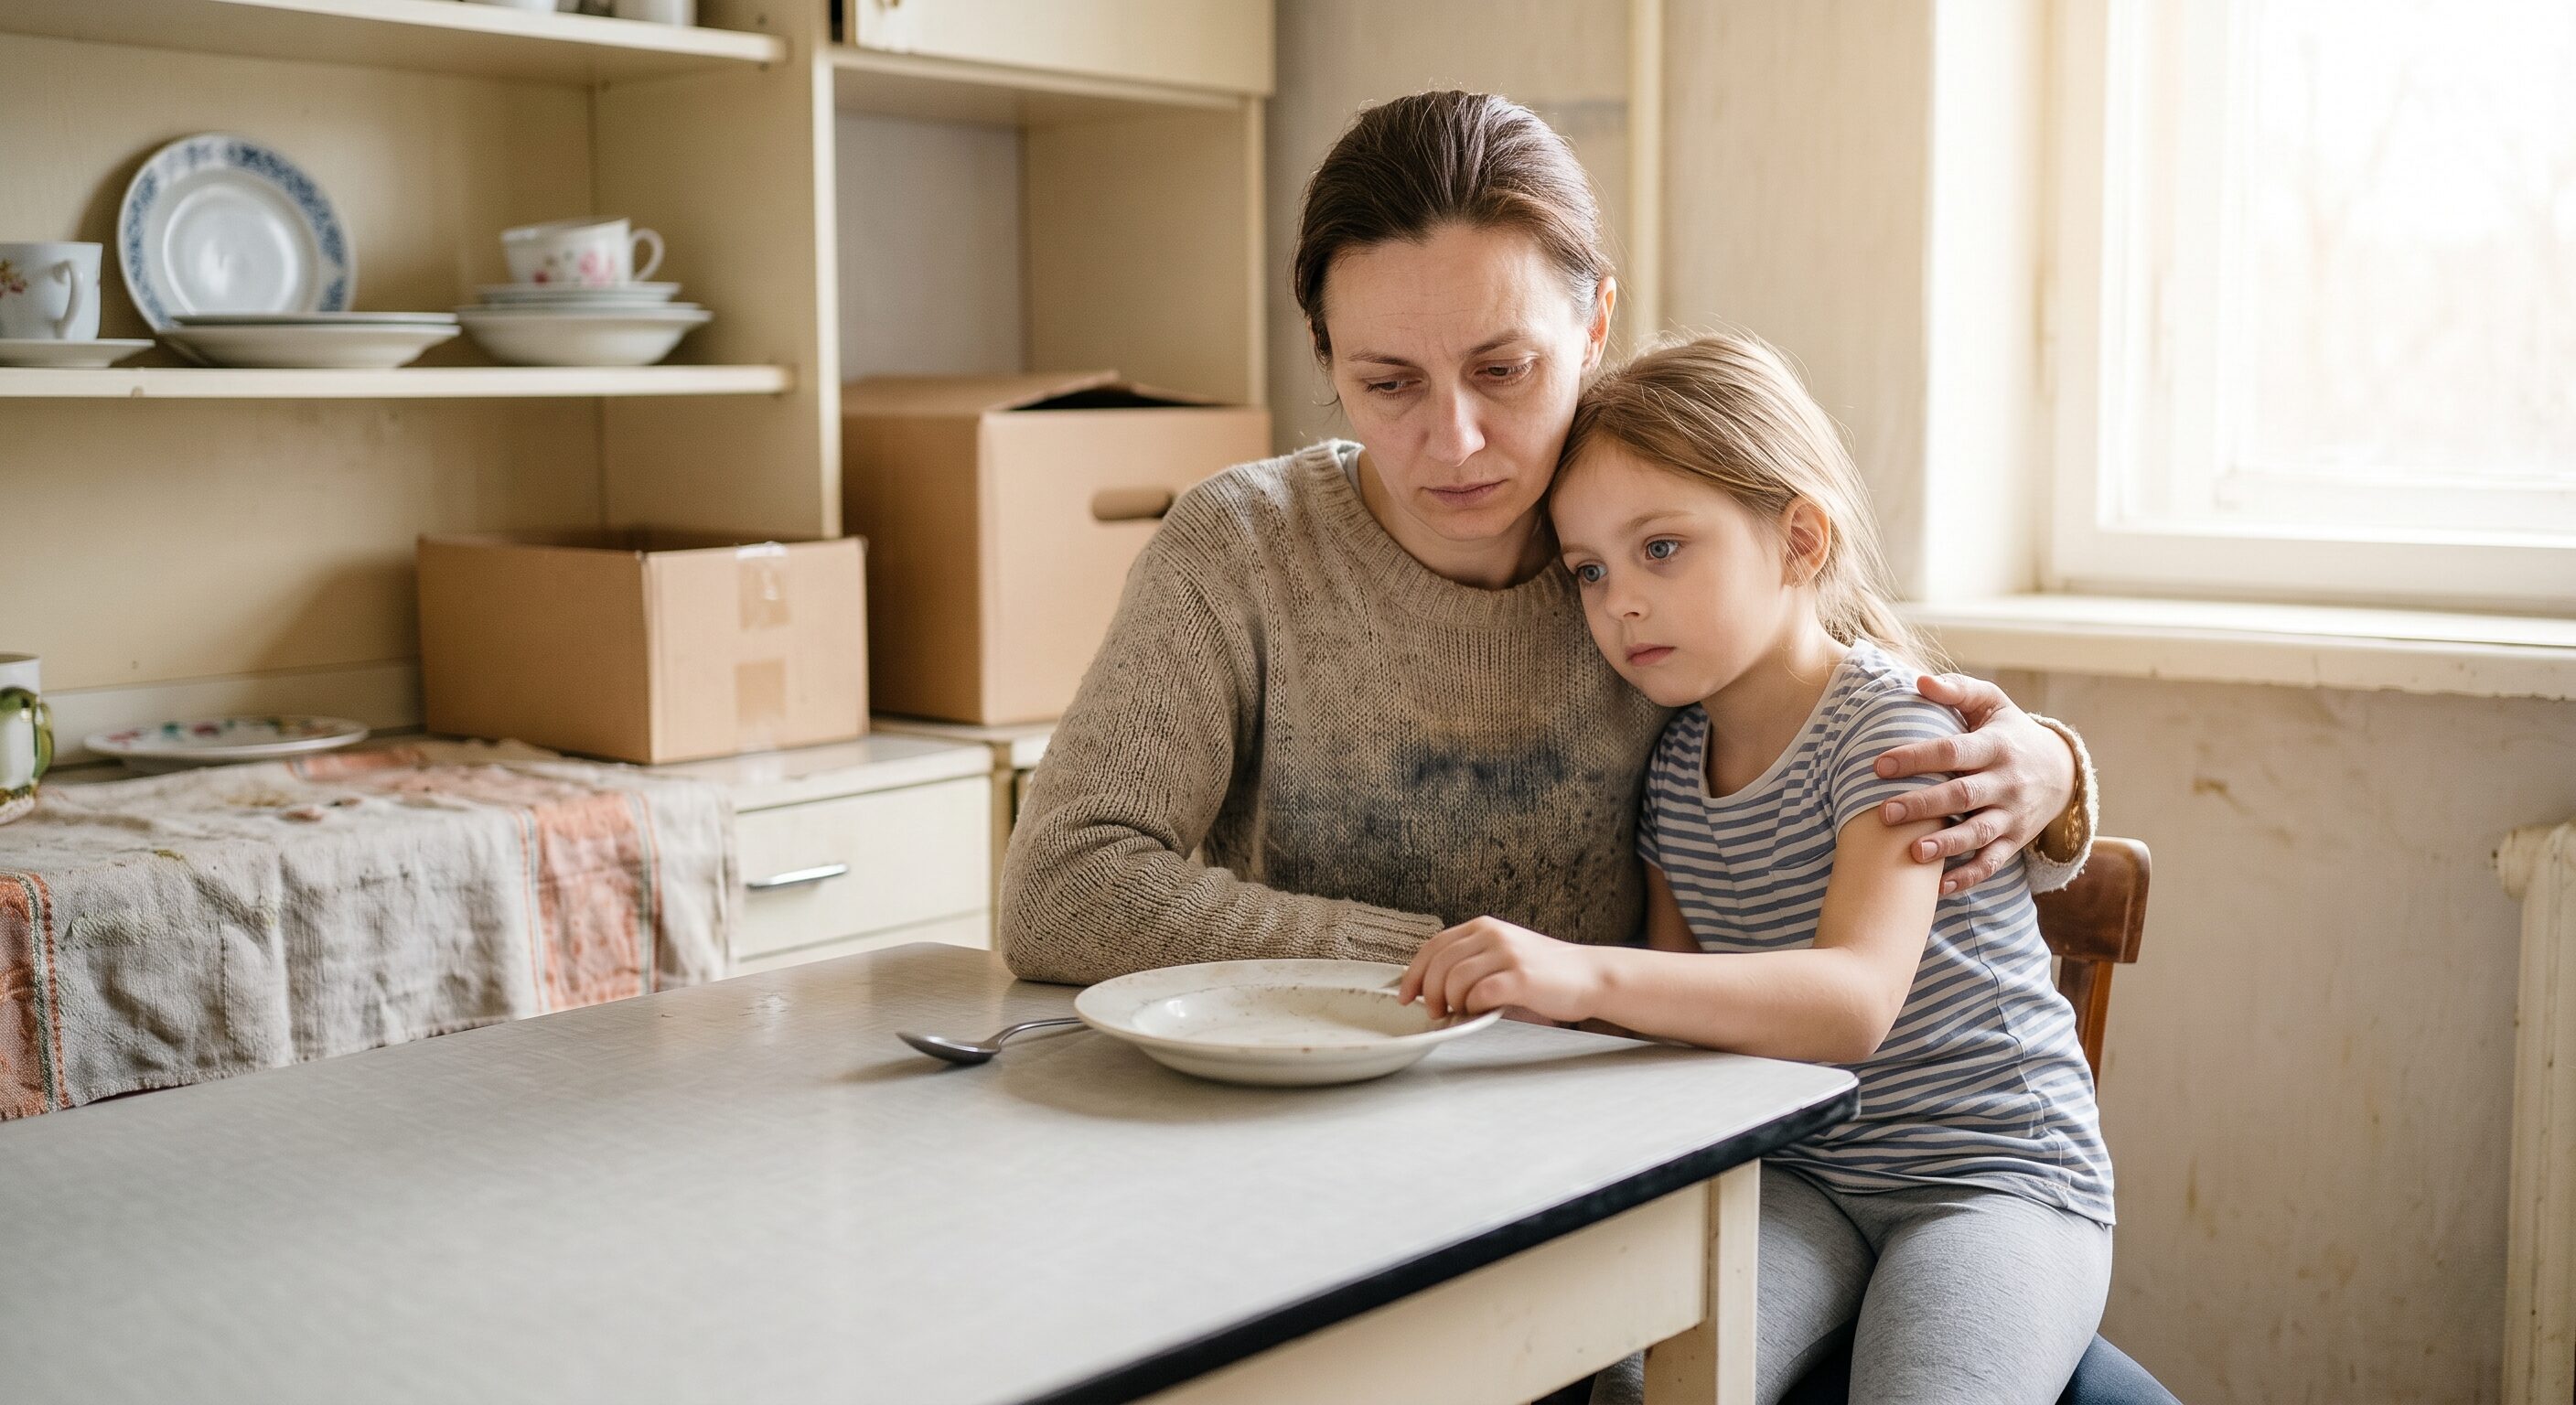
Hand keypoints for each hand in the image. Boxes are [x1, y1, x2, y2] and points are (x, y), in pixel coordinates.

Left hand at [1397, 917, 1604, 1023]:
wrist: (1589, 975)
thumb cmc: (1543, 971)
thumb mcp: (1501, 953)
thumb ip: (1470, 961)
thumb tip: (1429, 987)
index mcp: (1483, 927)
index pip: (1433, 946)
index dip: (1413, 973)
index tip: (1405, 995)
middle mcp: (1492, 935)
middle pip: (1439, 963)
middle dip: (1429, 992)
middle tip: (1435, 1011)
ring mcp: (1507, 954)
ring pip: (1455, 979)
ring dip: (1451, 1002)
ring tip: (1461, 1011)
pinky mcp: (1521, 978)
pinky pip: (1480, 994)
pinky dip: (1473, 1007)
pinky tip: (1481, 1011)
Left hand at [1872, 673, 2078, 893]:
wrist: (2063, 771)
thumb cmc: (2010, 732)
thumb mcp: (1992, 704)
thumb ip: (1958, 690)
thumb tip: (1920, 681)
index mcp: (1995, 746)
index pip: (1953, 752)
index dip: (1917, 758)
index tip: (1879, 765)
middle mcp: (2006, 782)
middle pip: (1962, 796)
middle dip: (1923, 806)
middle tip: (1883, 813)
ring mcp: (2012, 815)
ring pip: (1979, 834)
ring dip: (1946, 846)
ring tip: (1913, 853)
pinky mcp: (2014, 841)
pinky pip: (1991, 864)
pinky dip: (1967, 878)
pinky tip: (1937, 888)